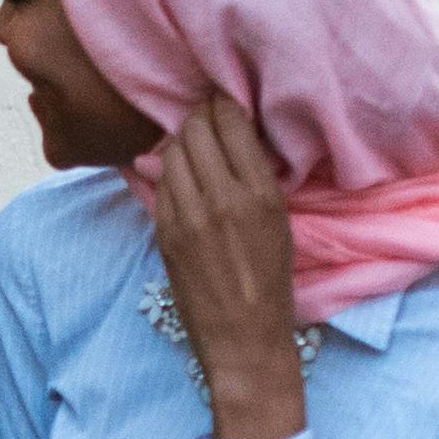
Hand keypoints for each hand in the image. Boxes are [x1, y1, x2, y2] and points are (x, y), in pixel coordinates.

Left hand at [148, 99, 303, 438]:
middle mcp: (222, 199)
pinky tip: (175, 172)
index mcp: (260, 194)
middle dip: (197, 116)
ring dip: (178, 140)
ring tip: (189, 142)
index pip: (231, 123)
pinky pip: (160, 183)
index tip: (222, 99)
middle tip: (202, 114)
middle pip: (195, 129)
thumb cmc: (271, 283)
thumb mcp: (278, 223)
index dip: (222, 103)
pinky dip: (167, 171)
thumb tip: (228, 138)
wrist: (243, 339)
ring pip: (171, 152)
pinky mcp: (164, 234)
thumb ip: (252, 179)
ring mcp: (188, 217)